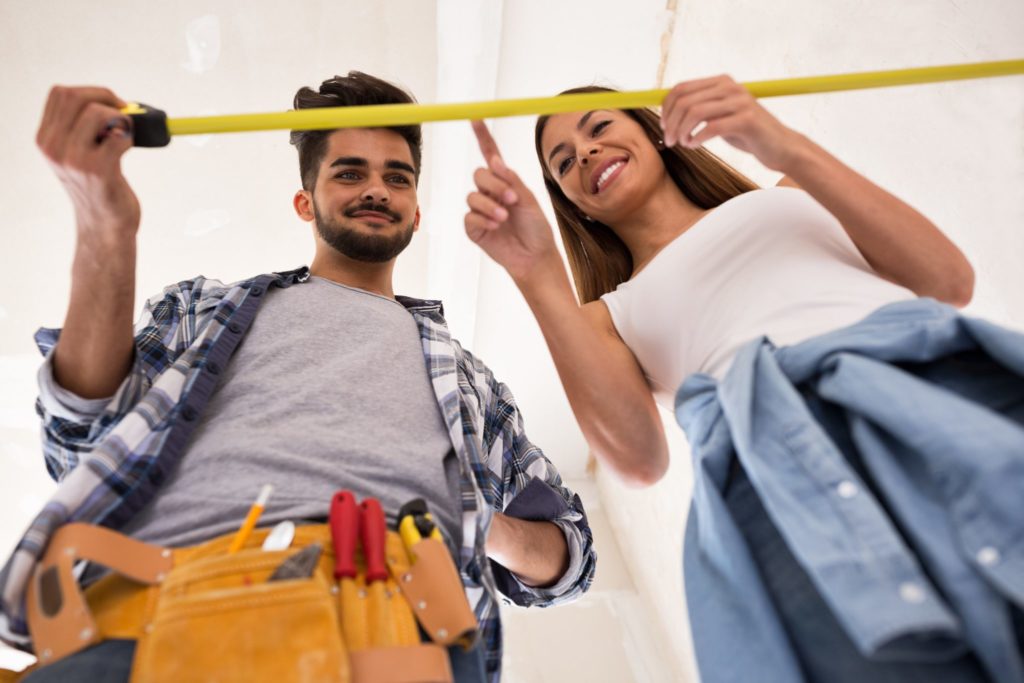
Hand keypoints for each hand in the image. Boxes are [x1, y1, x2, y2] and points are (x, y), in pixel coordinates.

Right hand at [36, 86, 139, 237]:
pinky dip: (129, 138)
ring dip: (121, 119)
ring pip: (97, 112)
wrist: (104, 225)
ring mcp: (73, 159)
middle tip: (125, 114)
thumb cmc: (98, 187)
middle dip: (107, 98)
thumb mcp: (77, 154)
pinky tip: (127, 151)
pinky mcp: (97, 170)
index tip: (111, 104)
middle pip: (75, 96)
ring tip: (125, 137)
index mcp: (45, 139)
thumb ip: (82, 128)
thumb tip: (113, 101)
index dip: (91, 92)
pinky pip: (118, 136)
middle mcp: (53, 147)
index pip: (60, 94)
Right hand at [465, 120, 561, 282]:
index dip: (482, 137)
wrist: (534, 256)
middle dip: (493, 184)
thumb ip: (511, 179)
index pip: (490, 154)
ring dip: (489, 205)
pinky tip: (496, 227)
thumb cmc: (536, 228)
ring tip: (504, 217)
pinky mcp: (474, 228)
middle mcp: (491, 193)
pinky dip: (483, 220)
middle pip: (479, 174)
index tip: (475, 119)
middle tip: (511, 199)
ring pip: (472, 196)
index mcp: (505, 182)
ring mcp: (481, 210)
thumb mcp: (529, 199)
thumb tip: (494, 159)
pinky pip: (469, 216)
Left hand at [660, 75, 801, 170]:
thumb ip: (701, 108)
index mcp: (721, 82)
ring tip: (682, 144)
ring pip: (695, 113)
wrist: (779, 146)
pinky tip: (694, 145)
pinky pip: (711, 128)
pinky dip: (696, 138)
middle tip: (668, 141)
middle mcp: (730, 87)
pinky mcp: (747, 120)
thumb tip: (667, 110)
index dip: (666, 108)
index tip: (663, 126)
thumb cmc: (746, 133)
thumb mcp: (720, 115)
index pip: (681, 88)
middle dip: (670, 123)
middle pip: (685, 101)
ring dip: (681, 131)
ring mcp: (740, 102)